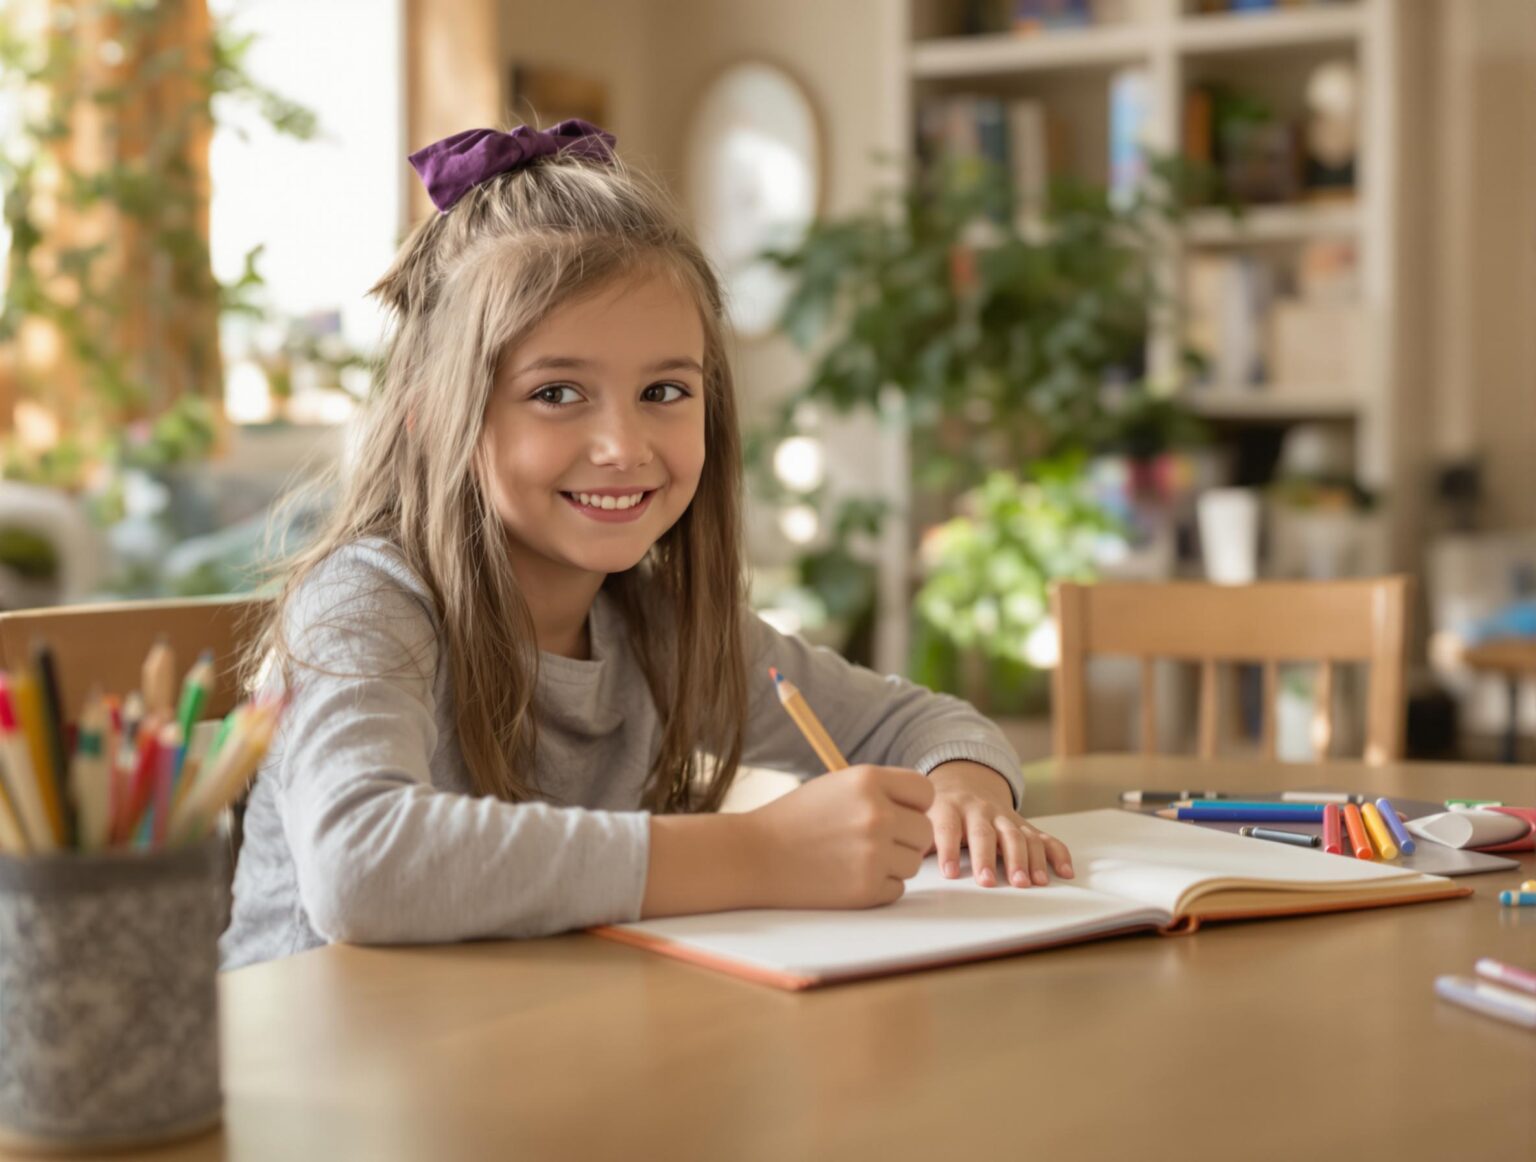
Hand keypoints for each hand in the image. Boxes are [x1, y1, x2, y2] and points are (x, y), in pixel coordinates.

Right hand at [739, 765, 935, 908]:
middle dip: (905, 837)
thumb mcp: (838, 786)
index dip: (914, 804)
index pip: (925, 792)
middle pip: (925, 830)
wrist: (754, 856)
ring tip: (855, 857)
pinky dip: (879, 886)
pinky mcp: (867, 888)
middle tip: (873, 840)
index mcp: (868, 780)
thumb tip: (924, 806)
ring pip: (913, 862)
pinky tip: (848, 875)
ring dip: (892, 863)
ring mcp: (874, 853)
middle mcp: (876, 814)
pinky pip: (897, 888)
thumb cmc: (796, 819)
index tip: (898, 812)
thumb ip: (881, 790)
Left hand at [927, 761, 1073, 887]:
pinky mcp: (1024, 825)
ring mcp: (1005, 817)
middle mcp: (980, 811)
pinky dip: (1057, 854)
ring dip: (1024, 859)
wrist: (964, 783)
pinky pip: (1045, 837)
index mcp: (950, 808)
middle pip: (986, 833)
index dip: (947, 849)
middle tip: (989, 882)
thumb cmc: (939, 810)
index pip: (948, 828)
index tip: (948, 874)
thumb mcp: (923, 817)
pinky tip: (1064, 872)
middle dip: (989, 858)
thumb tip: (901, 860)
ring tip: (1028, 883)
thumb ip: (917, 838)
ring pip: (1018, 835)